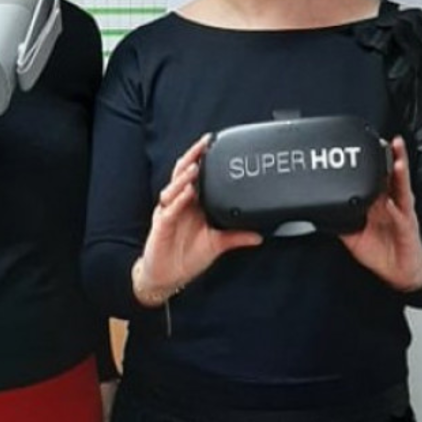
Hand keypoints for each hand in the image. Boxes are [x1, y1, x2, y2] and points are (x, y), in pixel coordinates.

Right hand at [133, 134, 261, 303]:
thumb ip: (236, 237)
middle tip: (204, 144)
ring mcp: (169, 213)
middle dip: (192, 158)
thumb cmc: (186, 258)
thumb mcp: (217, 245)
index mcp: (191, 205)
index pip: (196, 176)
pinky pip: (170, 209)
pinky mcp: (161, 226)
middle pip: (183, 174)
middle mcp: (179, 205)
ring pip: (174, 188)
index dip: (202, 160)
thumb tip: (259, 235)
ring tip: (196, 166)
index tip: (214, 145)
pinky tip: (187, 193)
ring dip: (185, 177)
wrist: (166, 277)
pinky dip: (179, 200)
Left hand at [340, 136, 421, 289]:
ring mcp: (400, 212)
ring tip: (394, 155)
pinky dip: (396, 207)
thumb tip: (317, 210)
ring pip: (400, 187)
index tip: (359, 144)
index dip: (368, 160)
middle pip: (389, 175)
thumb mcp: (352, 233)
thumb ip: (337, 219)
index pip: (372, 176)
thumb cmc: (380, 250)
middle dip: (386, 156)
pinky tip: (390, 201)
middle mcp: (390, 202)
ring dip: (398, 171)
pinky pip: (402, 215)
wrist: (399, 271)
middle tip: (380, 139)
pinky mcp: (407, 227)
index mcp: (377, 201)